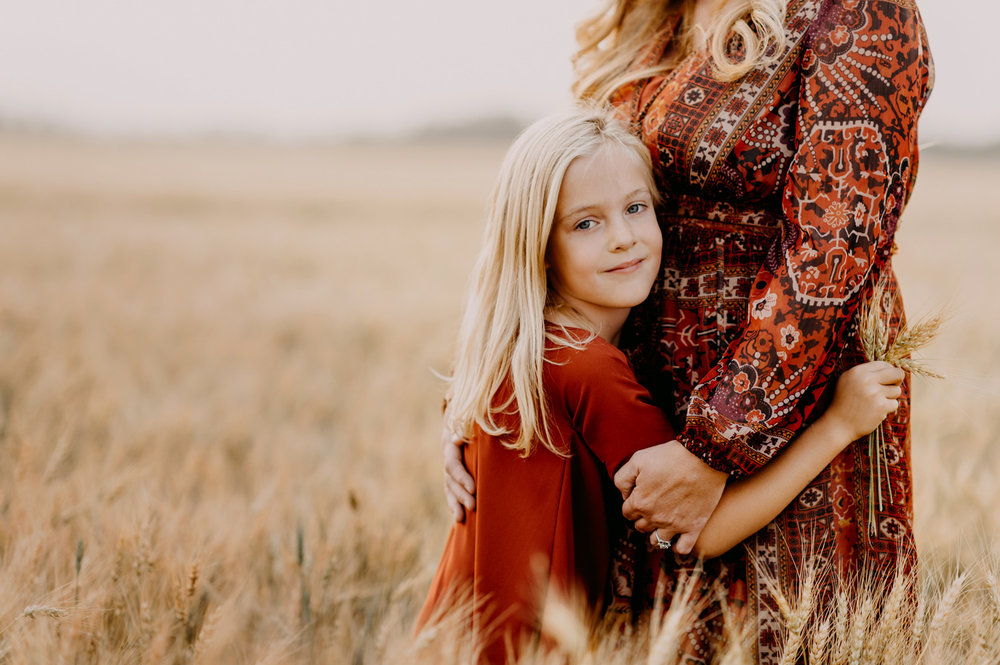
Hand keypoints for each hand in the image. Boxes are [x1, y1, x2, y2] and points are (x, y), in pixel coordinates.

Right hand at [442, 425, 475, 521]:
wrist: (461, 418)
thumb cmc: (470, 420)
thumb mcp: (466, 420)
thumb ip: (464, 428)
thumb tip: (458, 438)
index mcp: (450, 445)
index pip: (453, 465)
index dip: (462, 477)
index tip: (473, 489)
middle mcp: (447, 458)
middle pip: (450, 480)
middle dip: (461, 494)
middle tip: (473, 506)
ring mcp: (448, 468)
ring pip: (448, 488)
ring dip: (455, 503)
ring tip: (460, 518)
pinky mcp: (452, 476)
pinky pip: (450, 492)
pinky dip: (453, 505)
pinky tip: (458, 519)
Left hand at [614, 440, 727, 554]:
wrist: (704, 457)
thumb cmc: (670, 456)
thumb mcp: (637, 459)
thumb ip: (622, 479)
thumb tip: (624, 495)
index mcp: (640, 502)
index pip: (627, 512)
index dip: (631, 504)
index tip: (639, 496)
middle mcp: (655, 518)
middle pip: (640, 526)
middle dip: (642, 518)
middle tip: (651, 506)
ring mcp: (674, 525)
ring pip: (657, 540)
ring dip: (655, 533)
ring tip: (661, 522)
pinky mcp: (694, 527)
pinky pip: (682, 549)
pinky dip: (677, 547)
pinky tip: (676, 539)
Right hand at [825, 361, 904, 440]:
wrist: (838, 424)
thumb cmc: (844, 402)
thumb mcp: (847, 381)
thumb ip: (865, 373)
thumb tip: (890, 369)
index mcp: (857, 371)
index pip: (884, 364)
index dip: (888, 372)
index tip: (885, 379)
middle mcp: (866, 380)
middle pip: (896, 374)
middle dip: (897, 380)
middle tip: (891, 387)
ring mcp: (874, 393)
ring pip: (897, 390)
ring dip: (890, 397)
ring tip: (875, 403)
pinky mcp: (881, 406)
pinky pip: (894, 404)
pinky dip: (887, 408)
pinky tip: (875, 411)